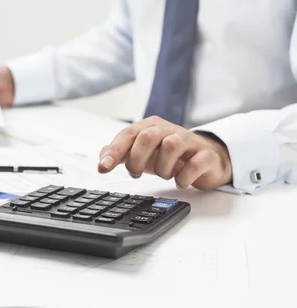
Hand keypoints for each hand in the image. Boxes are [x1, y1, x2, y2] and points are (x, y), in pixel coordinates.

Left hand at [98, 116, 232, 189]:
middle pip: (147, 137)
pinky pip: (193, 165)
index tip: (104, 168)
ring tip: (164, 174)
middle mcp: (170, 130)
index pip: (129, 133)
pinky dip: (183, 178)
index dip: (114, 151)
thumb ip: (119, 155)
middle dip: (136, 160)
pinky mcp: (206, 155)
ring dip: (162, 168)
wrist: (205, 159)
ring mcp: (190, 141)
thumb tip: (102, 162)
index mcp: (151, 126)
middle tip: (136, 174)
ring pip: (170, 146)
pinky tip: (179, 181)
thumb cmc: (168, 156)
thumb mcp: (141, 154)